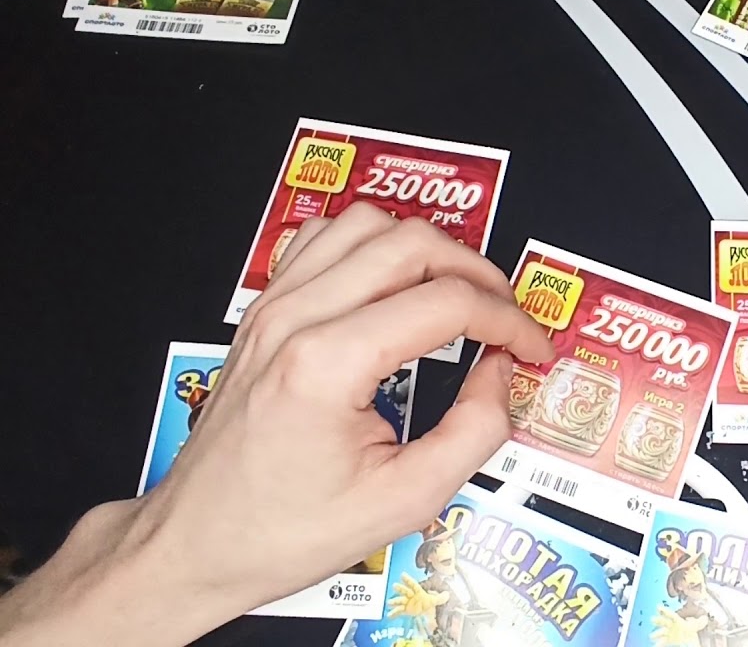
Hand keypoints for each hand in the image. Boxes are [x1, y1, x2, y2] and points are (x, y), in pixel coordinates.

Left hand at [0, 204, 552, 645]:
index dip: (509, 321)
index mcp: (327, 366)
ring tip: (458, 292)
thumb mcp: (406, 501)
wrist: (200, 541)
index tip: (531, 348)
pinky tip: (395, 281)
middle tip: (506, 317)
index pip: (447, 303)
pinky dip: (374, 244)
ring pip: (369, 223)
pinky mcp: (264, 309)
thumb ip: (474, 431)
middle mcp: (295, 320)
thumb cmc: (284, 530)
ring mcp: (273, 307)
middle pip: (413, 243)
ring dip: (428, 249)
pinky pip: (325, 237)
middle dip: (480, 274)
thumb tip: (502, 373)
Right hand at [387, 573, 448, 619]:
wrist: (424, 612)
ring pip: (400, 600)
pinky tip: (389, 615)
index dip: (407, 579)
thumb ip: (440, 597)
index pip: (412, 584)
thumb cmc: (427, 602)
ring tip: (389, 602)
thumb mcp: (434, 600)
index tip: (402, 574)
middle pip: (404, 591)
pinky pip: (398, 611)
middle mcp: (410, 595)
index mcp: (417, 591)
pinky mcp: (404, 610)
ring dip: (395, 601)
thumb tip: (448, 594)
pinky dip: (393, 613)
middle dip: (400, 588)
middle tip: (395, 585)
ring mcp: (406, 602)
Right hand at [650, 605, 704, 646]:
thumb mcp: (696, 625)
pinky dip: (658, 644)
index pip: (670, 614)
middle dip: (658, 620)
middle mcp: (671, 626)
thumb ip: (700, 622)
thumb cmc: (691, 631)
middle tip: (652, 619)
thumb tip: (705, 618)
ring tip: (652, 636)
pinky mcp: (667, 640)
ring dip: (656, 634)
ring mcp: (668, 633)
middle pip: (663, 622)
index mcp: (677, 620)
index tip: (657, 607)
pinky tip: (655, 645)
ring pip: (661, 633)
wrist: (689, 640)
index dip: (664, 610)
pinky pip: (661, 642)